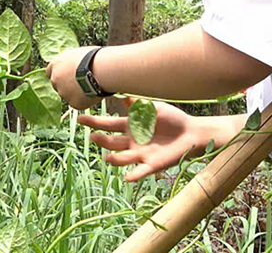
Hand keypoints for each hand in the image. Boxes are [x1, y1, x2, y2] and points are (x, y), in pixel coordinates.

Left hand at [46, 46, 102, 110]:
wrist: (102, 70)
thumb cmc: (94, 59)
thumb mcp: (77, 54)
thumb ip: (70, 62)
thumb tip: (72, 64)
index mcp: (55, 65)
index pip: (50, 72)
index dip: (59, 74)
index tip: (65, 75)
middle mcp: (56, 79)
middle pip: (57, 85)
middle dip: (65, 85)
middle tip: (79, 82)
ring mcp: (63, 92)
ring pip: (67, 95)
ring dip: (75, 93)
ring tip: (90, 86)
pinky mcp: (73, 103)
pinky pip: (77, 103)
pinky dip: (84, 100)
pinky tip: (92, 92)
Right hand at [79, 98, 213, 181]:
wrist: (191, 133)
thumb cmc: (172, 118)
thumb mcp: (154, 107)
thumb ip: (138, 103)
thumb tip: (122, 93)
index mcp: (130, 127)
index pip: (108, 124)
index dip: (94, 122)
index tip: (80, 119)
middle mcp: (132, 142)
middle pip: (111, 142)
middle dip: (101, 140)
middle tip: (94, 137)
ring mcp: (140, 154)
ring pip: (122, 159)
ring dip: (114, 159)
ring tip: (108, 156)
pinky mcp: (152, 165)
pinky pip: (140, 172)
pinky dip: (134, 175)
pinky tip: (127, 177)